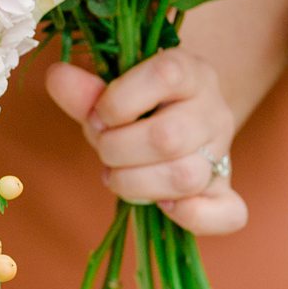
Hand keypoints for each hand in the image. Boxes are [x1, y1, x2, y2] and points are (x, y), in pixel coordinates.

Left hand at [46, 51, 246, 235]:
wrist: (173, 121)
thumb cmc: (135, 107)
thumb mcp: (109, 94)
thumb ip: (85, 90)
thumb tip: (58, 77)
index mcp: (188, 72)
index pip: (164, 77)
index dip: (119, 102)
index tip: (99, 116)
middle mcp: (213, 109)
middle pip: (168, 137)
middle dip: (117, 150)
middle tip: (104, 150)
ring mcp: (222, 151)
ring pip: (186, 176)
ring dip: (136, 183)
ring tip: (117, 176)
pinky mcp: (224, 189)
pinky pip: (229, 213)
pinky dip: (193, 216)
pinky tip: (163, 206)